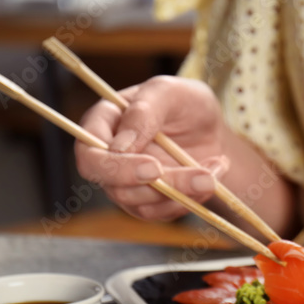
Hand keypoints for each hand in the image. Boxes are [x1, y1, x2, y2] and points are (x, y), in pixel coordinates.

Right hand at [74, 76, 229, 221]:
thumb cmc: (185, 103)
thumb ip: (145, 110)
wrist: (211, 131)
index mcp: (103, 124)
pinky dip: (191, 198)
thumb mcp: (171, 92)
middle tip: (200, 178)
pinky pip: (163, 212)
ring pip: (142, 203)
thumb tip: (120, 146)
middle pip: (116, 187)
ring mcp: (127, 184)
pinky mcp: (148, 202)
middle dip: (159, 187)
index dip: (116, 168)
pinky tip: (212, 176)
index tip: (154, 168)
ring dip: (183, 192)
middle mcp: (108, 158)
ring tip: (213, 172)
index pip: (89, 156)